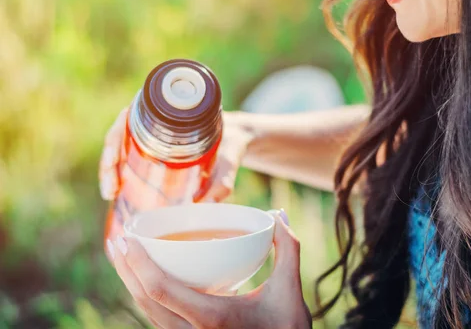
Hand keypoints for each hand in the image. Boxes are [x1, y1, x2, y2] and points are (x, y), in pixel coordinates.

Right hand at [99, 109, 254, 202]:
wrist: (240, 138)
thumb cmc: (233, 142)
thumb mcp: (231, 156)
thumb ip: (224, 179)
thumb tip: (206, 207)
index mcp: (168, 111)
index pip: (128, 118)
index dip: (113, 141)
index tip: (113, 165)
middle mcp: (156, 119)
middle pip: (119, 135)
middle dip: (108, 163)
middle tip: (110, 191)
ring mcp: (154, 133)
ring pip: (121, 148)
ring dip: (110, 169)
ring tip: (111, 195)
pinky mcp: (156, 148)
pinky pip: (131, 156)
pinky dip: (121, 172)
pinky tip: (117, 192)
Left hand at [106, 212, 311, 328]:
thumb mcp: (290, 291)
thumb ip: (288, 249)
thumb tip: (279, 215)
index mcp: (213, 318)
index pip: (161, 290)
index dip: (137, 263)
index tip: (127, 238)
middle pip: (145, 302)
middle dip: (126, 270)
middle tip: (118, 241)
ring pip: (149, 314)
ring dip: (132, 284)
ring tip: (124, 258)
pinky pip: (160, 320)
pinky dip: (147, 297)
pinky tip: (147, 281)